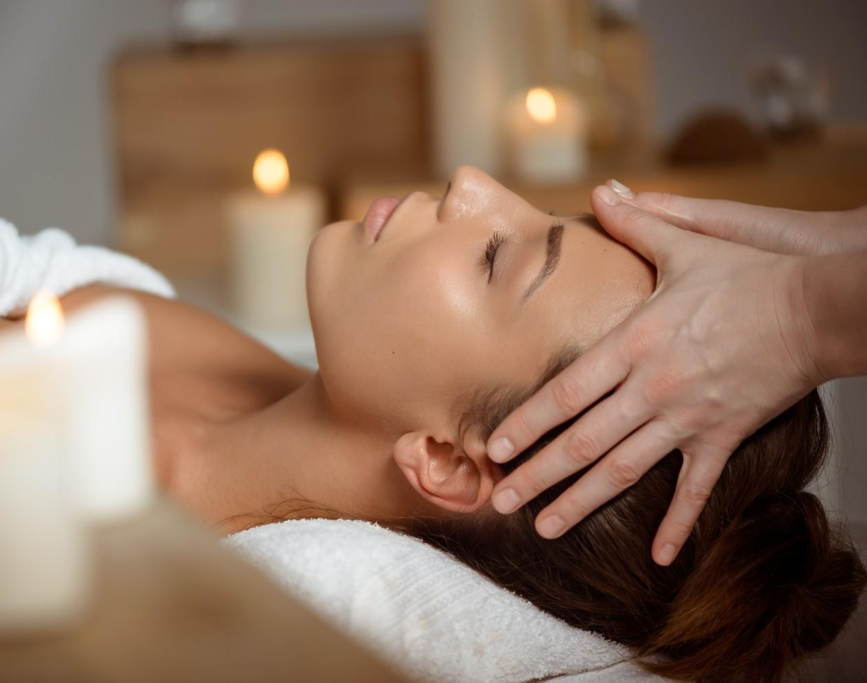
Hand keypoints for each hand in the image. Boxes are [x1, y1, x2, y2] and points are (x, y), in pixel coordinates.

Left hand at [486, 184, 825, 564]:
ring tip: (545, 527)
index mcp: (634, 343)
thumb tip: (603, 190)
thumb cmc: (748, 276)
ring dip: (581, 501)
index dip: (527, 424)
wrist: (817, 308)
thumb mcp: (687, 245)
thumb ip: (639, 221)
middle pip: (582, 441)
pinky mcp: (724, 435)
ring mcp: (687, 418)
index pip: (566, 393)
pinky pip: (697, 487)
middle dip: (538, 475)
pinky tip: (659, 556)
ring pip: (623, 469)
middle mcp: (652, 388)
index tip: (495, 448)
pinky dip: (679, 523)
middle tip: (500, 502)